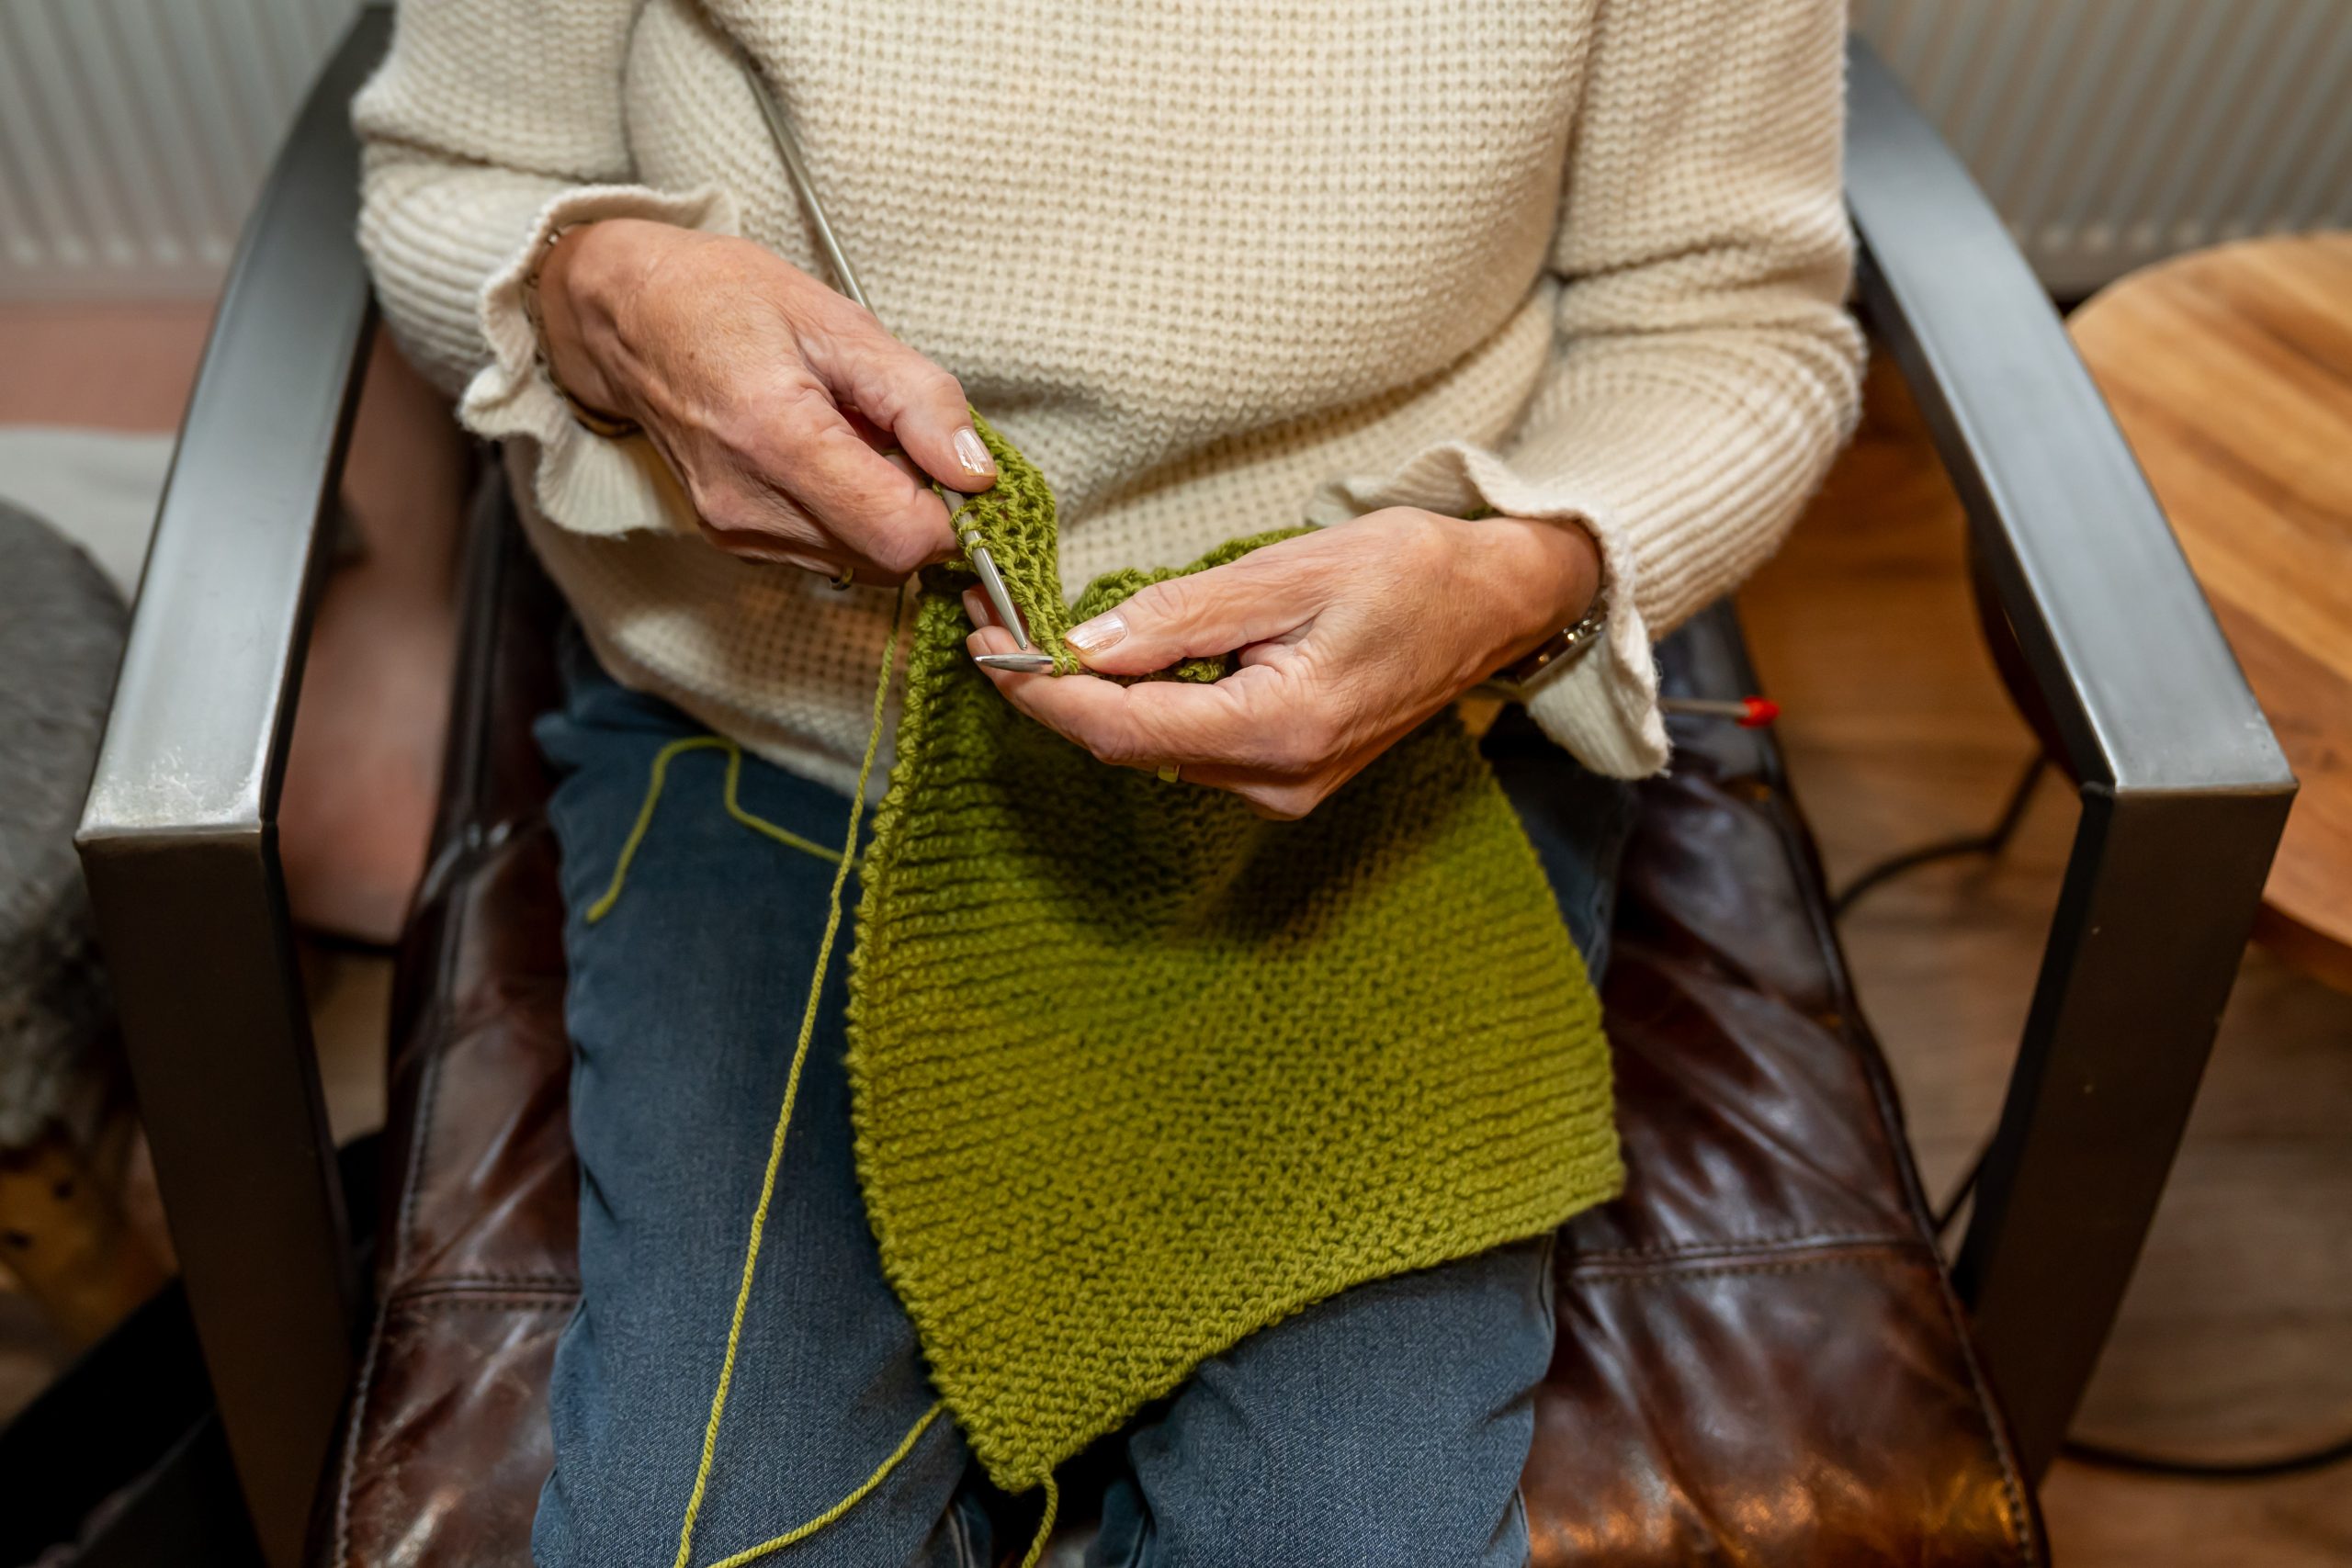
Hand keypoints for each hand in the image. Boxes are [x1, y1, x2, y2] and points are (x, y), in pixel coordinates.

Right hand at [536, 218, 996, 578]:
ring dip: (882, 511)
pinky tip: (825, 459)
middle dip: (920, 509)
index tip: (956, 468)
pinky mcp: (733, 541)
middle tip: (902, 438)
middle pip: (888, 559)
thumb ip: (920, 400)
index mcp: (777, 437)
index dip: (952, 513)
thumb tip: (976, 472)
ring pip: (861, 562)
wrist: (627, 316)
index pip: (902, 534)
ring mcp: (736, 531)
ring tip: (852, 437)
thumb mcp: (841, 323)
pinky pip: (827, 553)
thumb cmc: (725, 301)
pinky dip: (848, 515)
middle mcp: (749, 503)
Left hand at [967, 508, 1600, 817]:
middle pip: (1128, 746)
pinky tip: (1103, 658)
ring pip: (1152, 749)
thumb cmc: (1411, 572)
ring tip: (1027, 628)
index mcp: (1282, 729)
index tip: (987, 643)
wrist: (1496, 607)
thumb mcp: (1292, 569)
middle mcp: (1278, 781)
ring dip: (1086, 696)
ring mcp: (1282, 789)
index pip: (1126, 727)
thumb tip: (1083, 645)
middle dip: (1051, 689)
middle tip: (988, 619)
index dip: (1044, 692)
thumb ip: (1184, 614)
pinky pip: (1186, 745)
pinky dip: (1135, 703)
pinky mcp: (1282, 777)